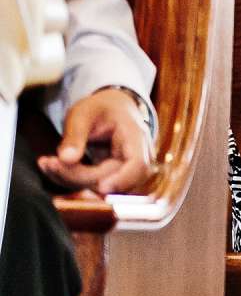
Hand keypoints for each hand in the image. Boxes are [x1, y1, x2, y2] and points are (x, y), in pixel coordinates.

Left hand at [39, 87, 153, 195]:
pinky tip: (54, 168)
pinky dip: (72, 180)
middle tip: (49, 162)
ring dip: (73, 181)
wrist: (110, 109)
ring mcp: (126, 168)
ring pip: (102, 188)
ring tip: (48, 163)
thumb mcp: (82, 114)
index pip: (138, 164)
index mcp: (134, 136)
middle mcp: (136, 156)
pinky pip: (93, 185)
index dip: (122, 179)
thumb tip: (66, 159)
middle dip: (78, 176)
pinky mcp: (112, 175)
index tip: (101, 187)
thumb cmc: (99, 108)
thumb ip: (75, 136)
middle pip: (113, 179)